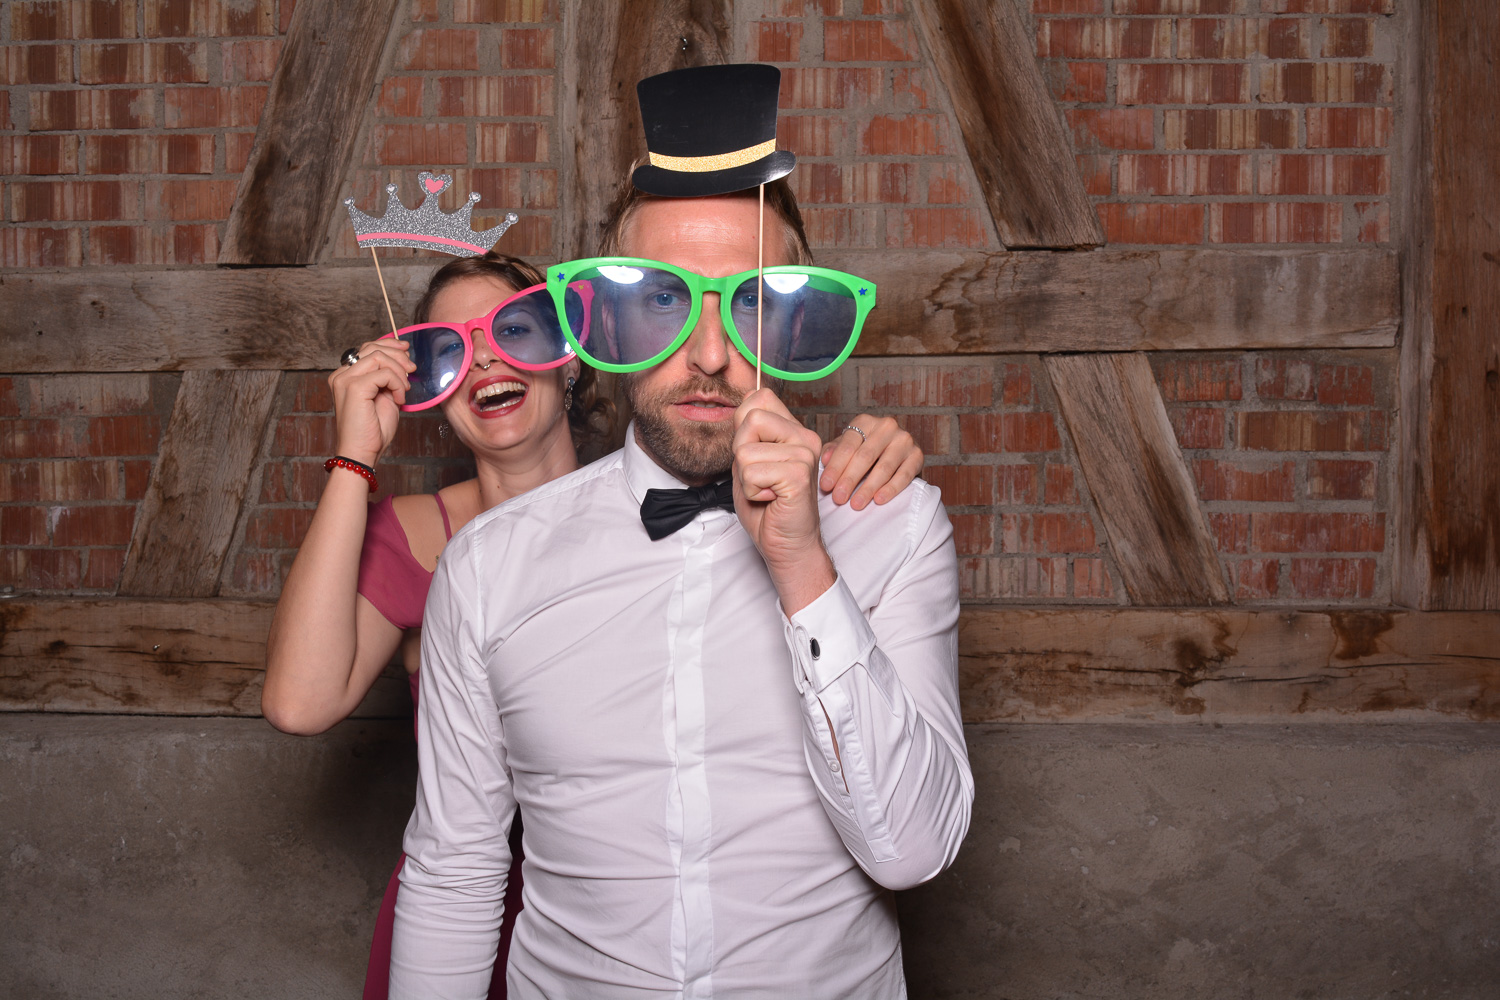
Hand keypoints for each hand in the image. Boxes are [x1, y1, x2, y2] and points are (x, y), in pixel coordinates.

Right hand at [327, 338, 414, 466]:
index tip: (406, 351)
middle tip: (412, 369)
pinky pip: (384, 373)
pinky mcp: (354, 387)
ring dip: (399, 372)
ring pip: (379, 357)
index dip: (389, 345)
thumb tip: (403, 360)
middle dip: (397, 355)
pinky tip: (398, 399)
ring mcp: (345, 379)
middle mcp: (341, 375)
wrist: (362, 452)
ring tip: (404, 390)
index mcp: (345, 376)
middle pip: (372, 348)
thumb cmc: (373, 430)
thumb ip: (388, 377)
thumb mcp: (384, 397)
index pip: (367, 349)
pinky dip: (397, 384)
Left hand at [732, 388, 836, 615]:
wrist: (786, 545)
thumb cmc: (766, 508)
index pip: (759, 398)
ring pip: (745, 450)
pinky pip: (752, 471)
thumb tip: (742, 405)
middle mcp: (805, 437)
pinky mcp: (799, 474)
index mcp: (795, 430)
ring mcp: (805, 454)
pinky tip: (771, 499)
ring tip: (766, 490)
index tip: (755, 456)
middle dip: (741, 452)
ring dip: (746, 477)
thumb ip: (747, 434)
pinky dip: (752, 491)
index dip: (743, 427)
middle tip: (759, 477)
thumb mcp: (748, 462)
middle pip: (750, 418)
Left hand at [819, 415, 922, 508]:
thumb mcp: (847, 447)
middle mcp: (887, 427)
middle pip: (864, 456)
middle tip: (838, 498)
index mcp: (865, 421)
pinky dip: (891, 489)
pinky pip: (904, 475)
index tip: (825, 486)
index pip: (847, 446)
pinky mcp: (917, 455)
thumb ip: (834, 452)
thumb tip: (824, 460)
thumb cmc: (865, 450)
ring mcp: (905, 440)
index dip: (835, 467)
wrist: (897, 452)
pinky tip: (879, 500)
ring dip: (868, 488)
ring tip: (856, 504)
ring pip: (884, 467)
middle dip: (849, 479)